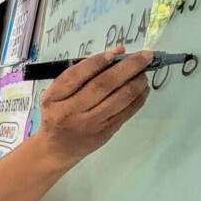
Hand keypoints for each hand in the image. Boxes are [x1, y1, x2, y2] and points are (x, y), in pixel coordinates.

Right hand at [37, 47, 151, 163]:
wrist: (56, 148)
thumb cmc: (57, 113)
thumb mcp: (55, 93)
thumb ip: (80, 73)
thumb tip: (117, 53)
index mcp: (55, 98)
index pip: (74, 77)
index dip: (95, 63)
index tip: (114, 53)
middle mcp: (72, 111)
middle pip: (102, 86)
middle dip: (128, 68)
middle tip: (146, 56)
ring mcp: (90, 124)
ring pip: (119, 100)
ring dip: (137, 83)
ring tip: (144, 73)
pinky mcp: (105, 132)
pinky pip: (126, 113)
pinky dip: (138, 98)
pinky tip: (143, 88)